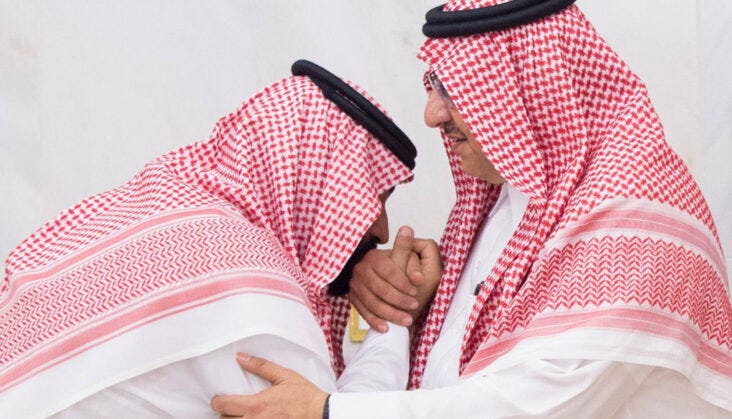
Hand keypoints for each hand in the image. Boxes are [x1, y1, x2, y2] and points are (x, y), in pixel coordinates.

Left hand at [210, 353, 326, 418]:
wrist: (321, 414)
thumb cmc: (304, 396)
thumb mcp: (284, 376)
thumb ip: (261, 366)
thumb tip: (240, 357)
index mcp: (256, 406)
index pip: (223, 406)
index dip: (216, 401)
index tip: (218, 399)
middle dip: (224, 414)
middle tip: (229, 408)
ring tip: (238, 416)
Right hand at [350, 226, 440, 331]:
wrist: (376, 283)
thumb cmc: (393, 271)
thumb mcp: (400, 258)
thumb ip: (404, 247)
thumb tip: (408, 229)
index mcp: (373, 258)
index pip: (389, 270)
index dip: (403, 282)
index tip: (415, 291)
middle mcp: (360, 270)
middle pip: (380, 288)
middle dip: (398, 299)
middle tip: (413, 307)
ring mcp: (354, 285)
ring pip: (371, 302)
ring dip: (389, 313)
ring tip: (406, 320)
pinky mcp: (352, 298)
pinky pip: (362, 311)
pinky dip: (374, 321)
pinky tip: (386, 328)